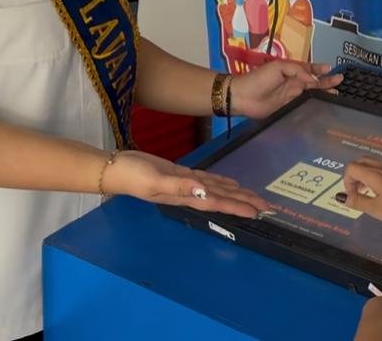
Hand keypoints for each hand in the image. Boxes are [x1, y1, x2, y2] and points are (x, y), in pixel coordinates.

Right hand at [101, 150, 270, 218]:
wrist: (115, 168)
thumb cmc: (133, 175)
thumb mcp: (154, 179)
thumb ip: (178, 186)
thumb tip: (202, 190)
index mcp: (184, 196)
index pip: (217, 202)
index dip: (237, 207)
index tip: (256, 211)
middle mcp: (189, 193)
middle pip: (222, 198)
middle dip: (243, 202)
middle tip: (265, 207)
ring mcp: (185, 184)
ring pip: (216, 190)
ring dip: (235, 194)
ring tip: (253, 198)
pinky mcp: (180, 174)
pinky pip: (205, 180)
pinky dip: (219, 182)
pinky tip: (228, 184)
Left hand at [229, 62, 342, 118]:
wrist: (243, 97)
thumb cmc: (259, 79)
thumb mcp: (279, 68)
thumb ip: (298, 71)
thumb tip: (313, 80)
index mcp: (291, 70)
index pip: (309, 68)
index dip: (320, 69)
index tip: (332, 69)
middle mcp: (293, 82)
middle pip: (313, 82)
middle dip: (326, 81)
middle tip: (341, 81)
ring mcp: (291, 96)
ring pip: (311, 93)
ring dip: (323, 93)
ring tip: (336, 94)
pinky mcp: (289, 108)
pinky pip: (304, 105)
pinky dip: (314, 106)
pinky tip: (322, 107)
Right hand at [341, 158, 381, 226]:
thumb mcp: (377, 209)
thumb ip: (358, 201)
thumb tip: (341, 197)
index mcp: (374, 174)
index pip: (351, 168)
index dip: (347, 182)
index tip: (353, 197)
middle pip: (361, 162)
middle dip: (354, 176)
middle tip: (358, 193)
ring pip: (372, 164)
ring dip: (365, 176)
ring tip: (369, 193)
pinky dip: (376, 176)